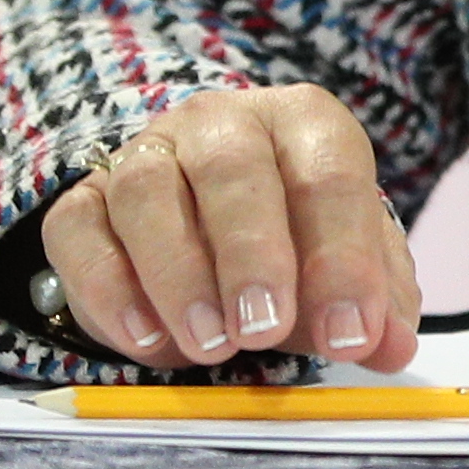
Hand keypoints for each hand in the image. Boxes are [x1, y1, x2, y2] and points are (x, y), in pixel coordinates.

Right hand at [33, 85, 422, 373]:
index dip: (343, 256)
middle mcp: (221, 123)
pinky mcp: (83, 199)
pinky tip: (146, 339)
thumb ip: (373, 304)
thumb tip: (388, 345)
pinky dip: (109, 289)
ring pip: (147, 192)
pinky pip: (79, 230)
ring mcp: (145, 154)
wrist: (205, 224)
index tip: (348, 332)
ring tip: (209, 345)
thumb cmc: (292, 242)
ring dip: (178, 274)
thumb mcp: (343, 268)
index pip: (329, 174)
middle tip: (264, 330)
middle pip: (232, 169)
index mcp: (303, 124)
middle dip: (251, 255)